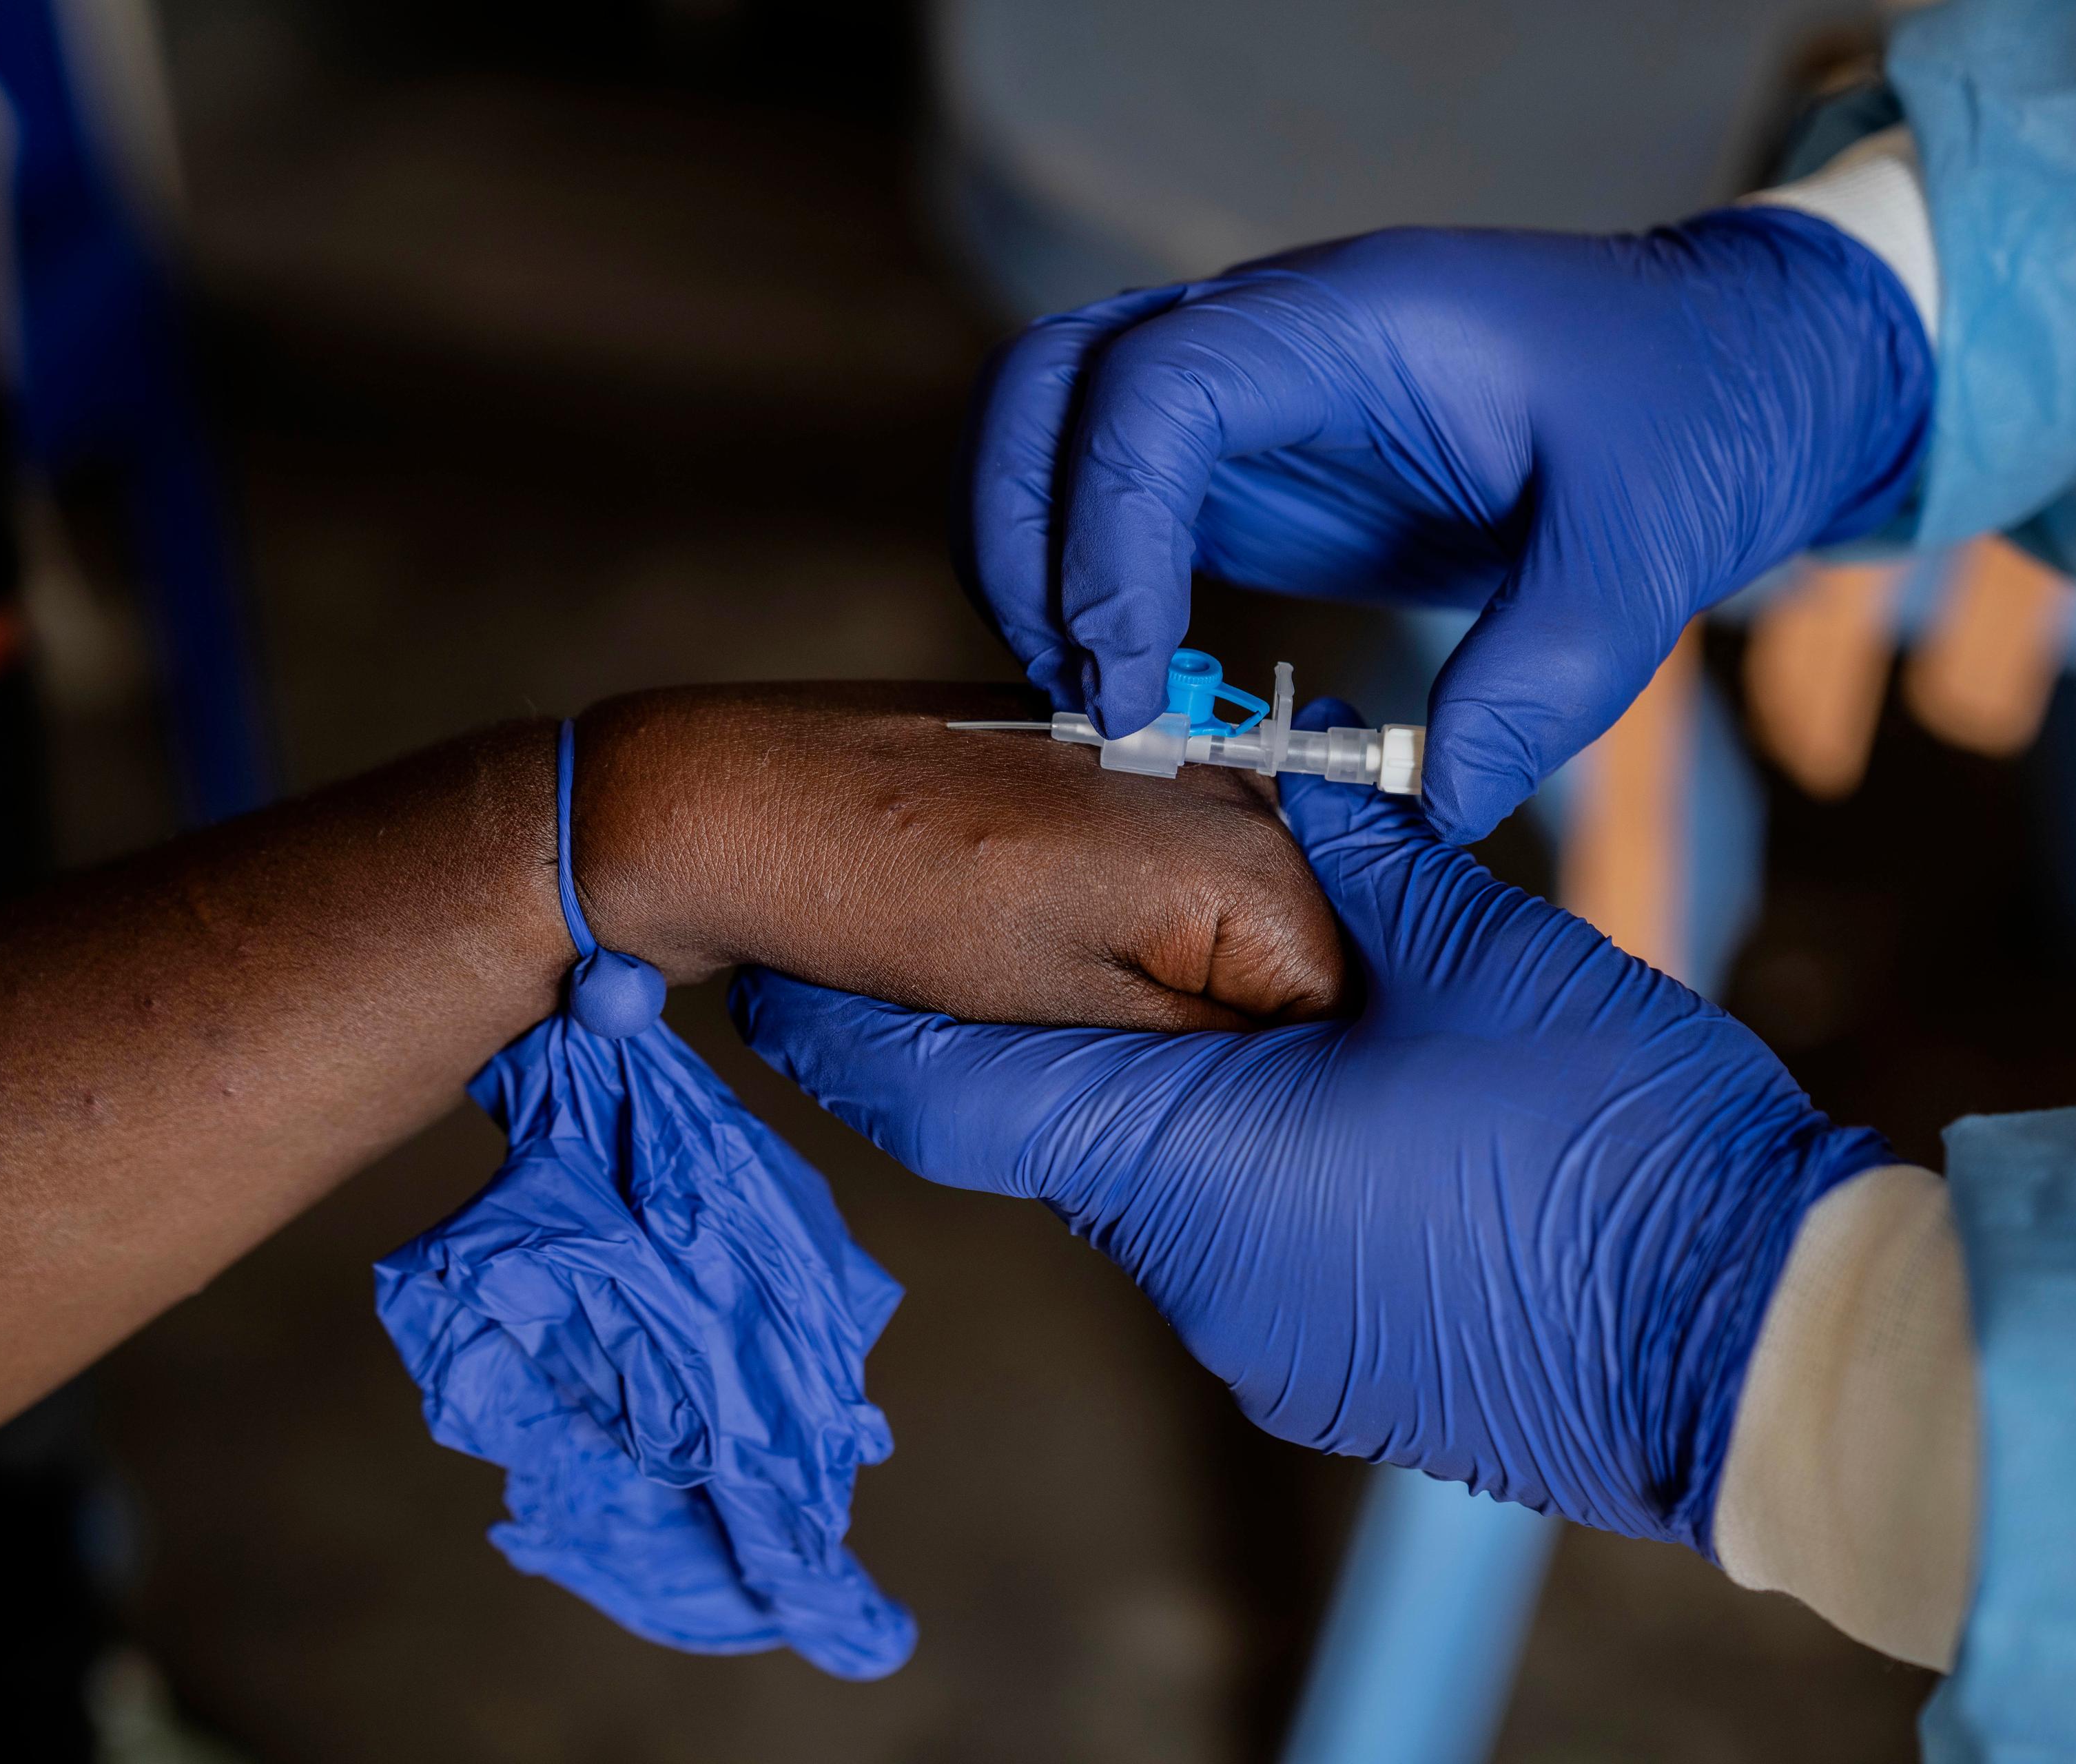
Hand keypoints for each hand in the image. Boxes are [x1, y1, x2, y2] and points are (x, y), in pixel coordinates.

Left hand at [570, 683, 1342, 1029]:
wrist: (743, 796)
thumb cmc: (891, 902)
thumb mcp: (1066, 1016)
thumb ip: (1200, 1046)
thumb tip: (1275, 1080)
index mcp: (1243, 854)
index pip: (1332, 1005)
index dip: (1263, 1076)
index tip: (1182, 1103)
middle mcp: (1231, 786)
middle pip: (1282, 955)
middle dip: (1222, 1025)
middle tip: (1114, 1065)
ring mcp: (1173, 755)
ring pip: (1223, 915)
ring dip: (1169, 974)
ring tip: (1054, 988)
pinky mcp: (1114, 752)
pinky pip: (1165, 866)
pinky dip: (1124, 920)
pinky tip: (1036, 937)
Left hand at [731, 702, 1889, 1549]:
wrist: (1756, 1347)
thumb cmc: (1613, 1139)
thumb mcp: (1476, 948)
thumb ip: (1347, 855)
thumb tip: (1292, 789)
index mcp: (1186, 1157)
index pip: (945, 1095)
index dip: (850, 1024)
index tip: (780, 966)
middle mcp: (1190, 1275)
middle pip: (1059, 1129)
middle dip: (1061, 1024)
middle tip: (1085, 915)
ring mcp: (1261, 1344)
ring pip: (1160, 1185)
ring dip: (1183, 1093)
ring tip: (1280, 1006)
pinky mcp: (1329, 1377)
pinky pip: (1242, 1249)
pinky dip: (1254, 1168)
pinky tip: (1357, 1116)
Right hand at [960, 209, 1930, 841]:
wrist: (1731, 368)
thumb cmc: (1700, 415)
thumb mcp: (1648, 552)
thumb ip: (1540, 684)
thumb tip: (1428, 810)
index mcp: (1357, 325)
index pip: (1157, 389)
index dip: (1108, 536)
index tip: (1132, 685)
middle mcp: (1274, 341)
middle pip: (1048, 385)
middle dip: (1018, 541)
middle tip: (1082, 701)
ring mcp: (1254, 400)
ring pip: (1053, 433)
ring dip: (1032, 563)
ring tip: (1100, 707)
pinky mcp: (1258, 466)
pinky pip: (1116, 504)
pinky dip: (1087, 589)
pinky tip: (1142, 695)